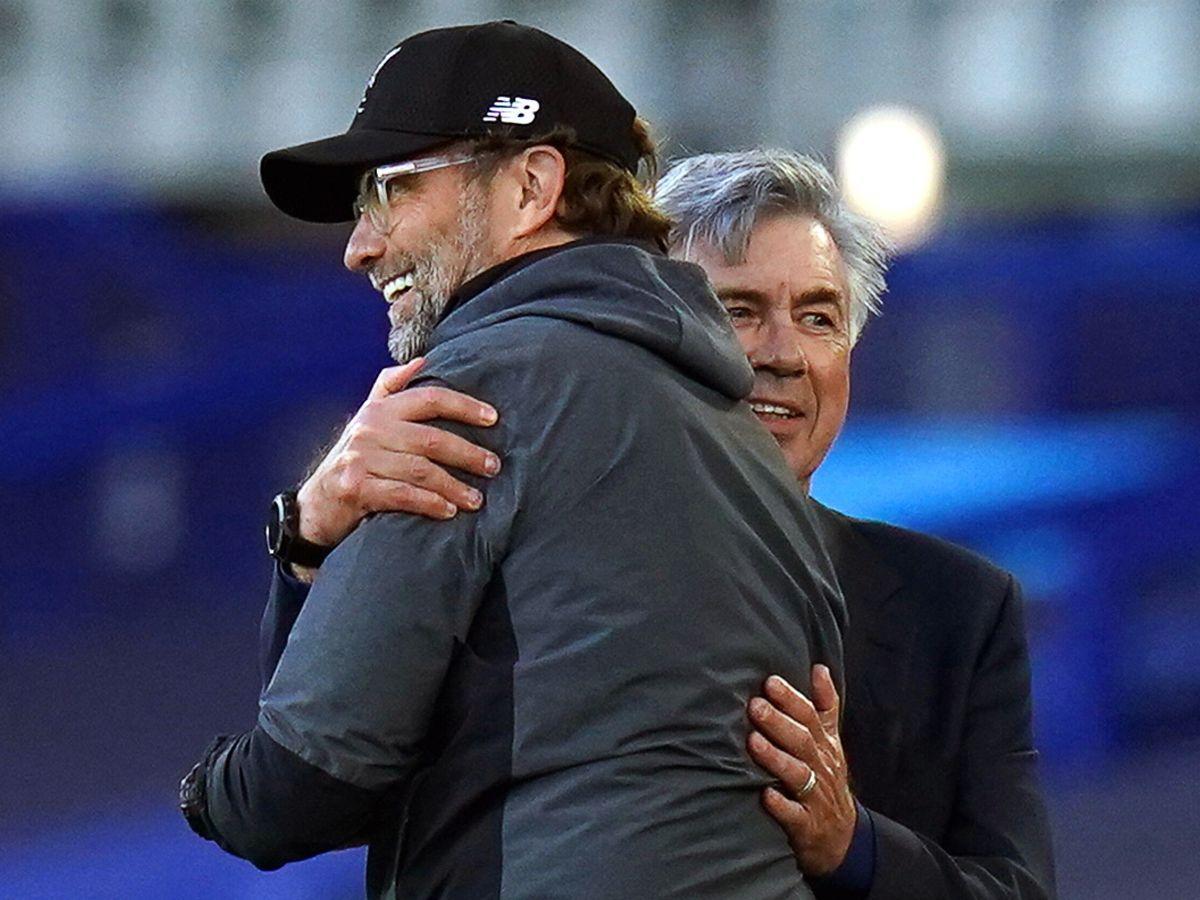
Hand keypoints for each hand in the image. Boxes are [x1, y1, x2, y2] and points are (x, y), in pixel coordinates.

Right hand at [293, 359, 499, 573]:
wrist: (315, 504)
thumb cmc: (354, 460)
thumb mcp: (366, 419)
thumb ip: (391, 388)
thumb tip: (422, 361)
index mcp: (379, 410)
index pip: (429, 398)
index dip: (464, 406)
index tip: (493, 418)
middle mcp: (369, 430)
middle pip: (431, 439)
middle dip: (468, 453)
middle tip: (493, 467)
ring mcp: (360, 459)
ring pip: (421, 470)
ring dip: (454, 486)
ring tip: (477, 499)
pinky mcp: (355, 488)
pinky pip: (403, 495)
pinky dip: (430, 503)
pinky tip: (449, 511)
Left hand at [747, 665, 856, 876]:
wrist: (842, 837)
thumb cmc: (826, 779)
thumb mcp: (831, 741)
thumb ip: (824, 705)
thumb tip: (820, 667)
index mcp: (825, 745)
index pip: (810, 717)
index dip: (791, 699)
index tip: (770, 682)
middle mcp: (821, 767)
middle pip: (802, 741)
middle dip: (778, 722)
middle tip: (755, 705)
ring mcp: (815, 797)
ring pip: (798, 774)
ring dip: (776, 758)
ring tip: (753, 742)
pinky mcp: (807, 826)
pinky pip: (795, 815)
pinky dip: (781, 805)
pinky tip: (765, 794)